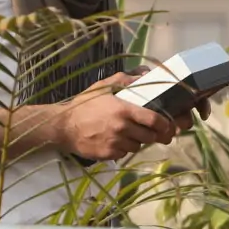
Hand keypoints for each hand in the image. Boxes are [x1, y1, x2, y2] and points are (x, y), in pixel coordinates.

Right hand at [45, 72, 180, 161]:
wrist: (63, 126)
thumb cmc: (84, 105)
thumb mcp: (103, 87)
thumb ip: (124, 80)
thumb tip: (145, 74)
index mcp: (124, 110)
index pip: (154, 120)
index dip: (164, 124)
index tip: (166, 124)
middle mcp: (122, 128)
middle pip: (149, 136)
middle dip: (151, 134)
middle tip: (147, 130)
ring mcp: (115, 143)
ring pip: (137, 146)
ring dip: (137, 141)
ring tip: (128, 134)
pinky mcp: (108, 154)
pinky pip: (124, 153)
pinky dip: (123, 149)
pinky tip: (115, 141)